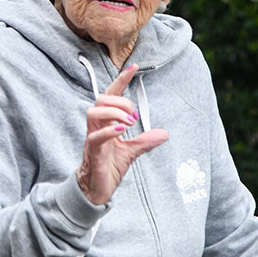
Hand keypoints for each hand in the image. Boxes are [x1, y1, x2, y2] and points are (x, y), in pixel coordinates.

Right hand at [75, 64, 168, 204]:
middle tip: (134, 116)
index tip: (134, 67)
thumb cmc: (109, 167)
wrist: (98, 189)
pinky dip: (109, 130)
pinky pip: (96, 136)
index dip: (121, 79)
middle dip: (120, 101)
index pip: (111, 95)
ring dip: (114, 112)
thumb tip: (164, 133)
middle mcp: (97, 126)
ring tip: (129, 123)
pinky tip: (122, 131)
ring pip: (94, 112)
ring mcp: (93, 138)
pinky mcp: (93, 152)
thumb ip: (145, 140)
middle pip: (101, 99)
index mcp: (105, 122)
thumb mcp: (132, 152)